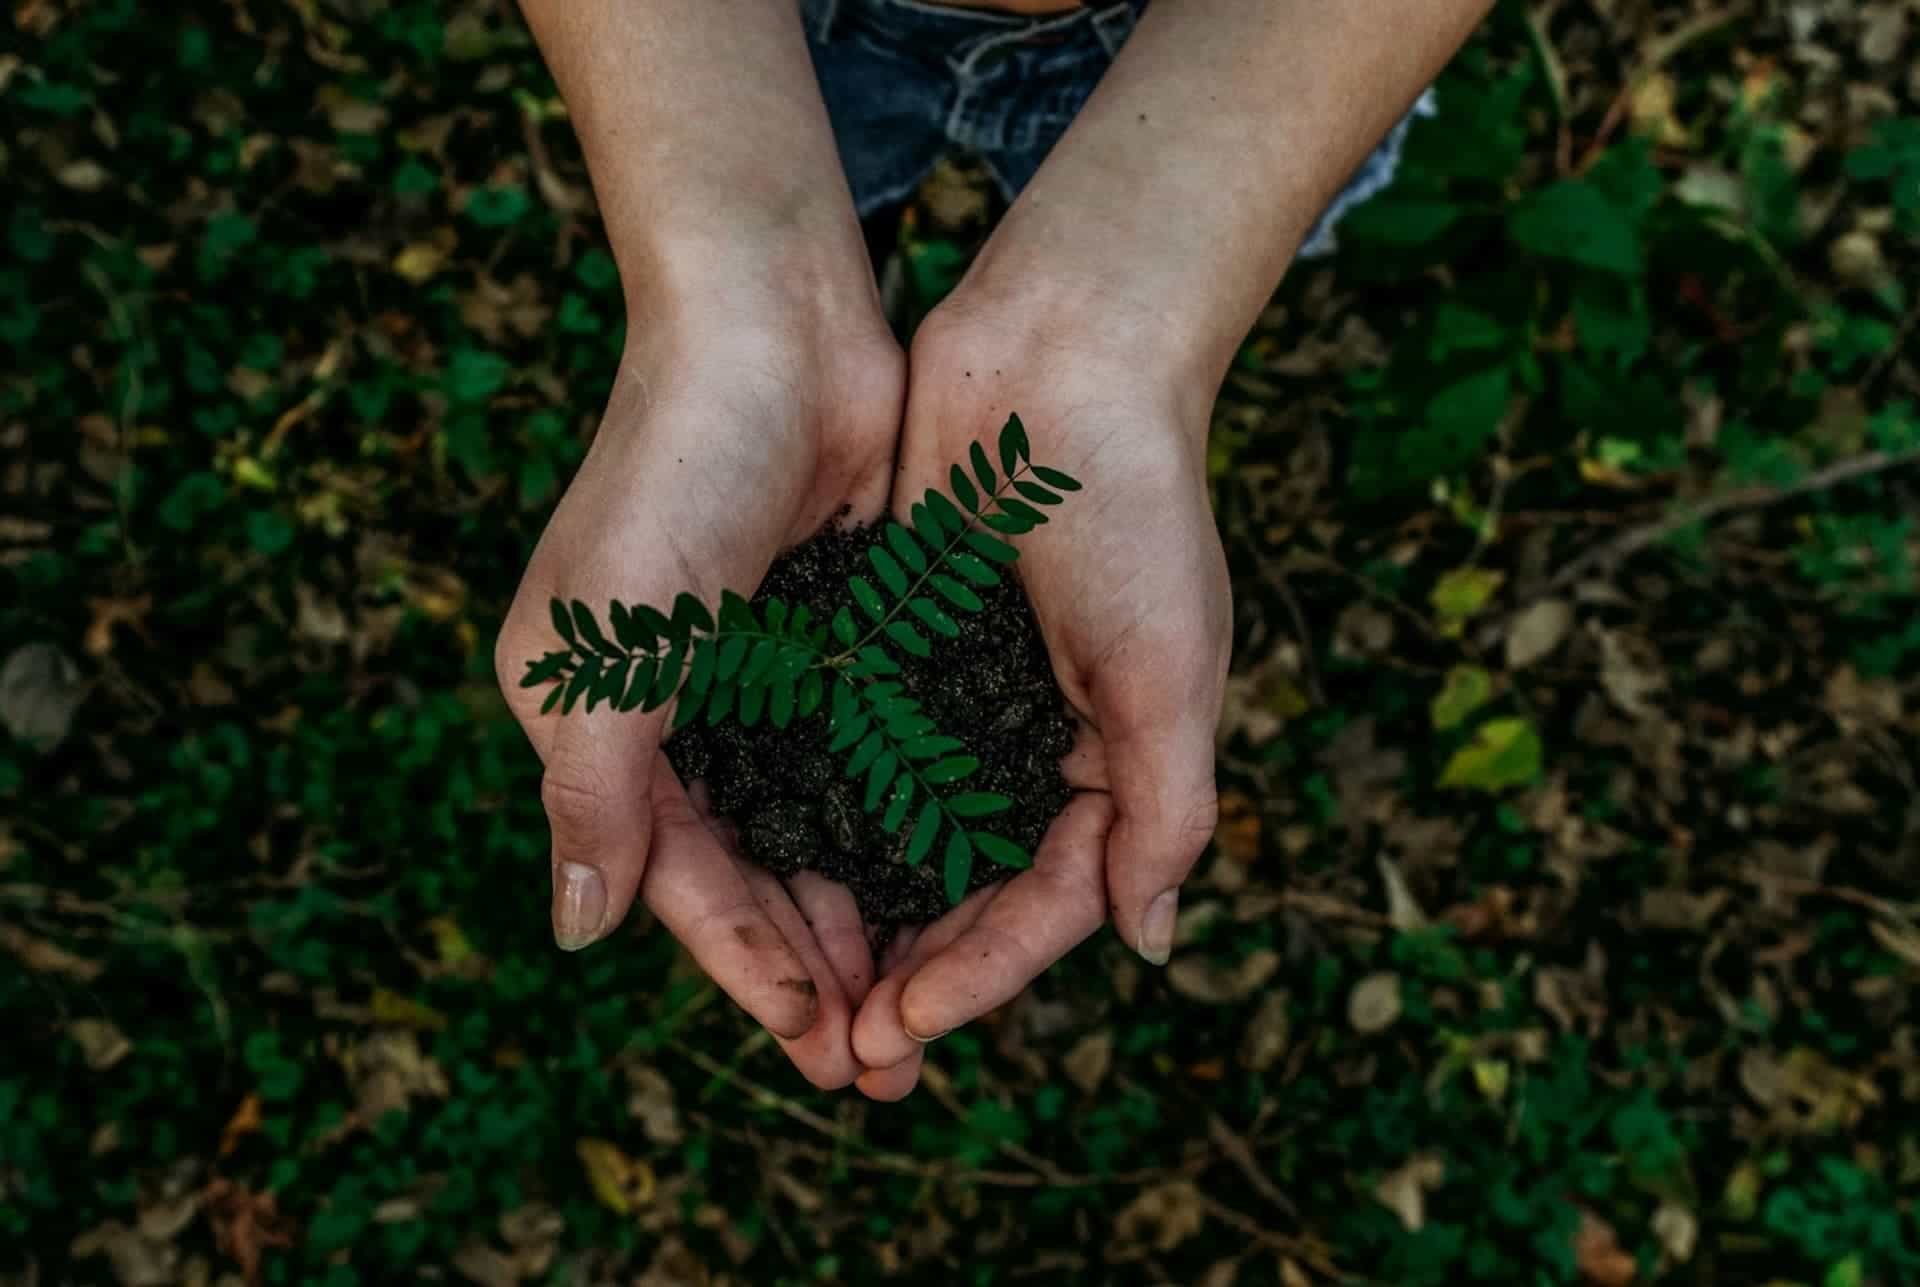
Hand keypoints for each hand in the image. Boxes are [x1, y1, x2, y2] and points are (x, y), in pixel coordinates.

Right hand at [496, 292, 904, 1089]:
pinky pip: (869, 761)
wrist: (774, 325)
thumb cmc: (674, 473)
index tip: (819, 1048)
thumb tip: (578, 934)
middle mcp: (679, 712)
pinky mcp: (837, 639)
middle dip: (815, 968)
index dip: (748, 969)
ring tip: (923, 1002)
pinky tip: (949, 885)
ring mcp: (762, 677)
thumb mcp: (608, 646)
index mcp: (602, 722)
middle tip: (886, 1061)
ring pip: (817, 830)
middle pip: (753, 873)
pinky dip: (900, 826)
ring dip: (864, 914)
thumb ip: (594, 793)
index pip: (680, 880)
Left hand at [848, 289, 1230, 1098]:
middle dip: (911, 972)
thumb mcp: (1171, 669)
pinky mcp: (893, 645)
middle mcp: (1031, 742)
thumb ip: (1167, 810)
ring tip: (799, 993)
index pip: (1046, 902)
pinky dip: (819, 813)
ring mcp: (958, 697)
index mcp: (1111, 761)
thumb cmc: (1136, 508)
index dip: (981, 973)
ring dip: (856, 916)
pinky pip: (852, 752)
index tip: (904, 1026)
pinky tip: (767, 866)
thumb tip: (1149, 946)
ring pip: (899, 838)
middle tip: (843, 1053)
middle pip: (966, 890)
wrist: (1061, 355)